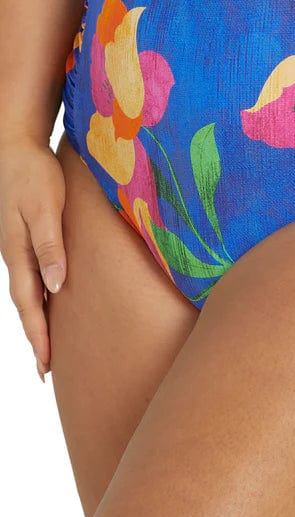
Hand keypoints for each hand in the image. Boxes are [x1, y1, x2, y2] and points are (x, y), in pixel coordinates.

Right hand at [0, 138, 67, 381]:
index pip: (30, 305)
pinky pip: (32, 275)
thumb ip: (50, 246)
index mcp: (18, 253)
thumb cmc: (34, 174)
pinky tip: (50, 300)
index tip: (45, 365)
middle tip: (45, 370)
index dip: (38, 336)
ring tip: (48, 345)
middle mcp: (16, 255)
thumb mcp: (45, 207)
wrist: (16, 146)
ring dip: (37, 319)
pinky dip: (39, 296)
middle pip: (26, 305)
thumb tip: (56, 286)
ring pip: (28, 292)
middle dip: (36, 337)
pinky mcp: (26, 236)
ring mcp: (18, 247)